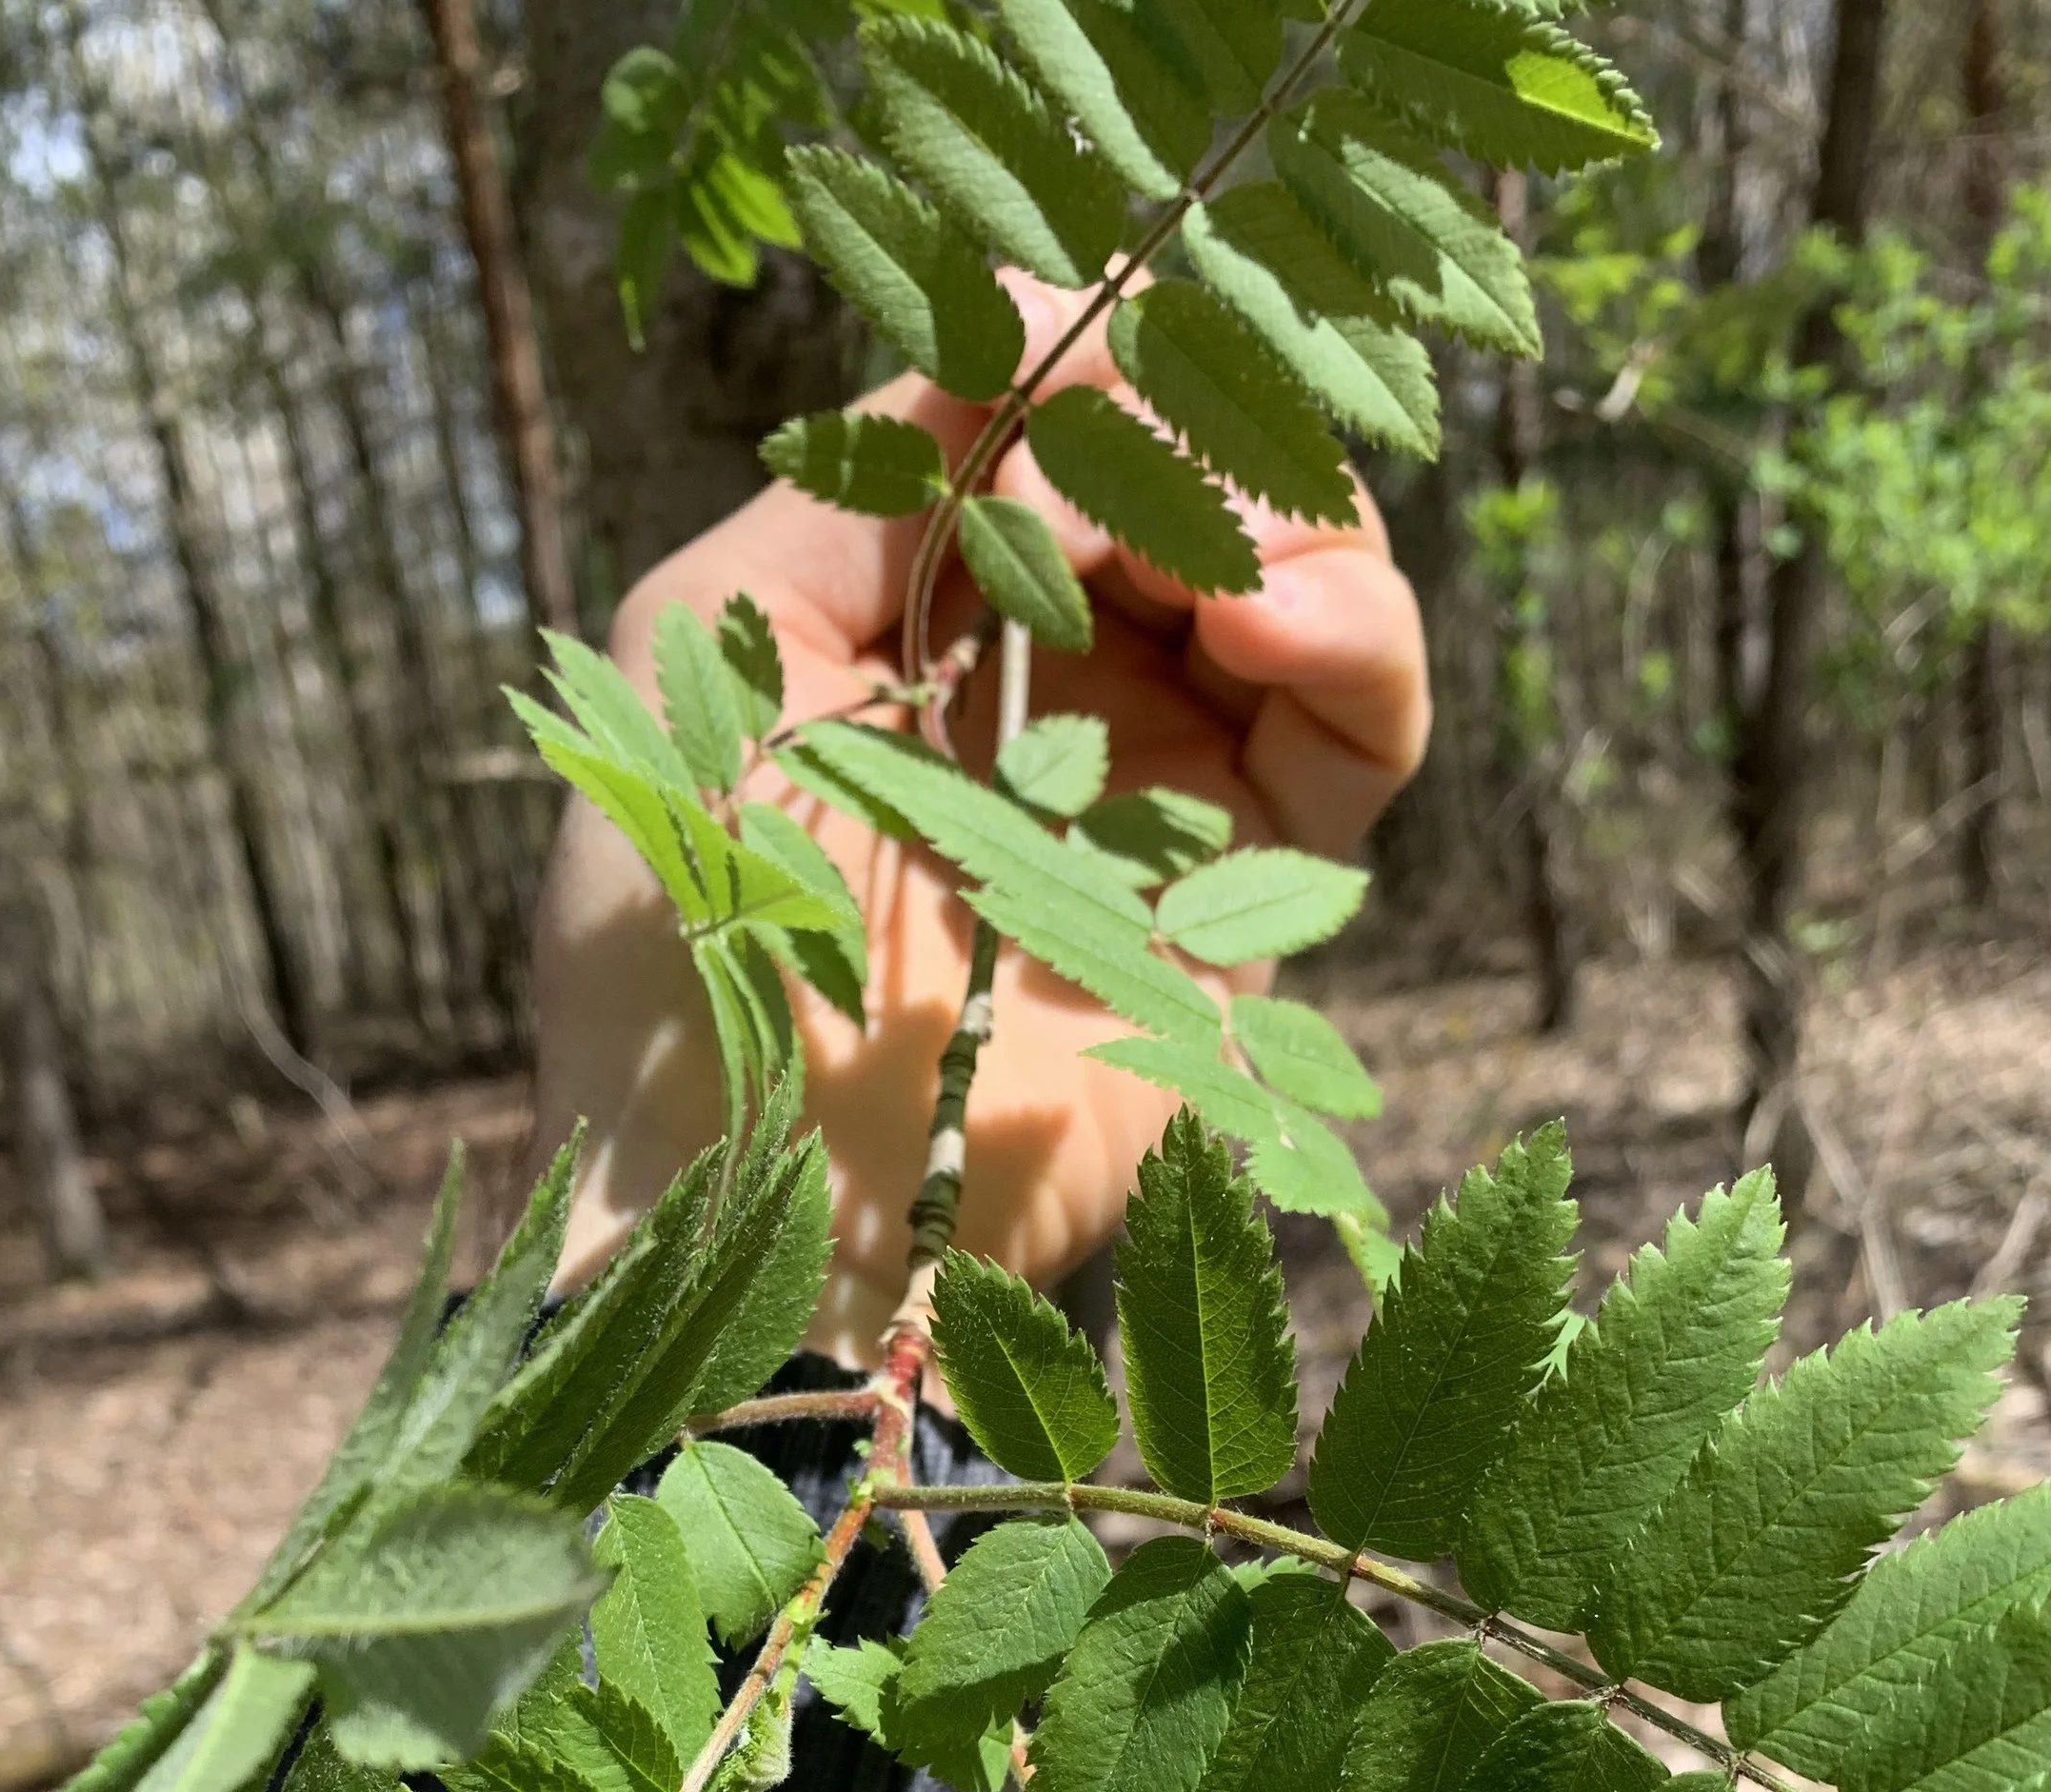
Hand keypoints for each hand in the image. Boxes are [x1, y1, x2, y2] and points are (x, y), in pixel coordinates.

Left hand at [530, 279, 1430, 1367]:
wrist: (764, 1204)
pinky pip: (1362, 728)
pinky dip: (1356, 639)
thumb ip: (873, 466)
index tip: (1061, 363)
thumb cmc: (689, 939)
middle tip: (1141, 470)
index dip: (1077, 358)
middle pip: (1190, 464)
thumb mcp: (716, 636)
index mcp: (907, 608)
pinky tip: (1272, 623)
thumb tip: (1046, 329)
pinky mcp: (1248, 896)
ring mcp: (1155, 782)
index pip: (1046, 408)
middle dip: (1188, 425)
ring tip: (1226, 564)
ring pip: (1302, 569)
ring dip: (1287, 510)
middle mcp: (1045, 680)